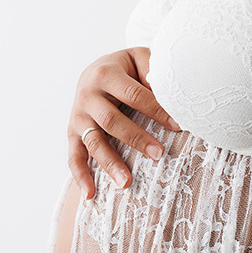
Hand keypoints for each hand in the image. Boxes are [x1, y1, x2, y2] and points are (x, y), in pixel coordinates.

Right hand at [68, 47, 180, 199]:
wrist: (96, 69)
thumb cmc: (126, 68)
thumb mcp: (139, 58)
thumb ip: (151, 68)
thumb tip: (165, 89)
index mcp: (105, 73)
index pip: (134, 94)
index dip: (156, 110)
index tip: (178, 125)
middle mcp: (87, 95)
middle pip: (111, 121)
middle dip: (136, 138)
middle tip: (159, 154)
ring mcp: (78, 116)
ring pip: (93, 142)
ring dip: (110, 163)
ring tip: (127, 183)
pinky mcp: (72, 132)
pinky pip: (74, 156)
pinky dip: (80, 176)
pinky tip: (90, 194)